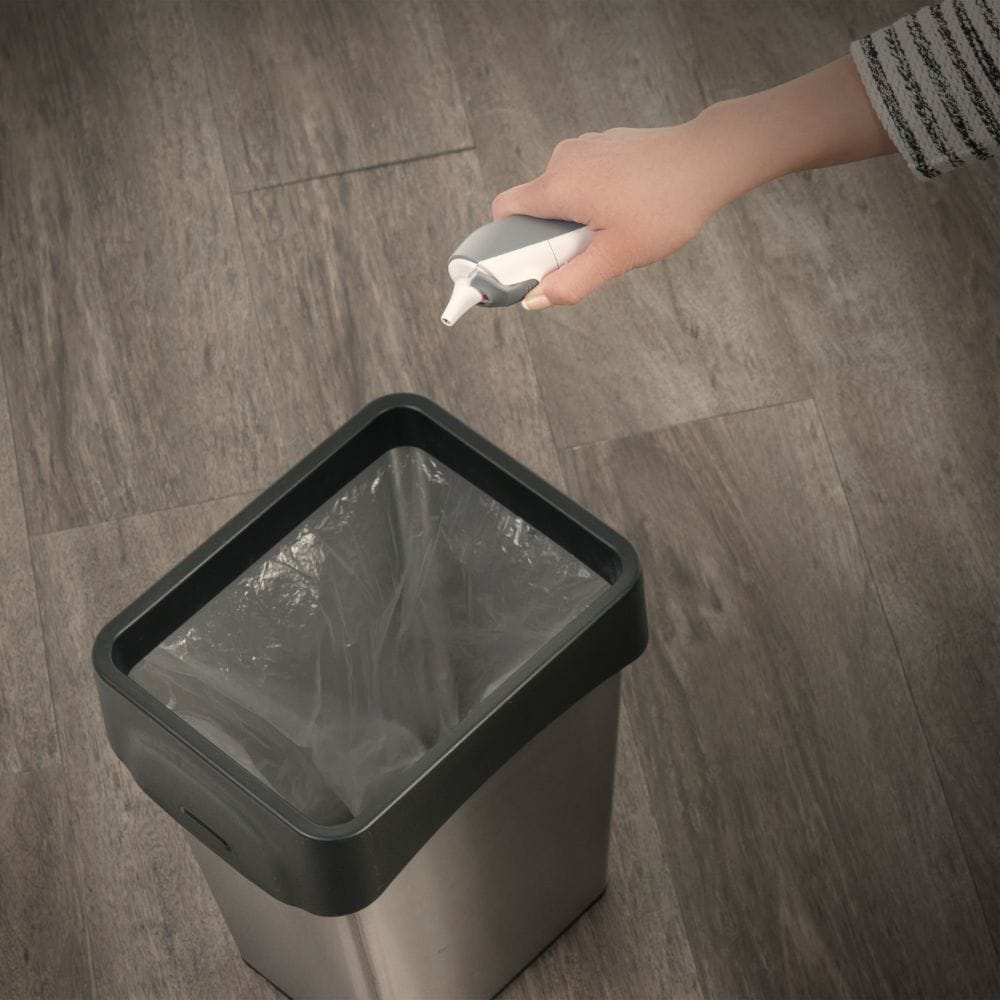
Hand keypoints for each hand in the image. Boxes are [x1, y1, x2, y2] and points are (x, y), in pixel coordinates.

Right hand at [491, 123, 727, 309]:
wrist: (709, 161)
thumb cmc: (665, 207)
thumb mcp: (616, 257)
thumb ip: (571, 283)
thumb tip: (535, 301)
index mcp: (557, 186)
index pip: (504, 212)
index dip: (507, 242)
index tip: (530, 261)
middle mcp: (564, 159)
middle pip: (536, 206)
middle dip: (554, 235)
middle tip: (592, 250)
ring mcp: (586, 147)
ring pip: (564, 193)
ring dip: (578, 217)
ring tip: (618, 227)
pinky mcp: (606, 145)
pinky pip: (585, 178)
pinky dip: (596, 198)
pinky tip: (630, 208)